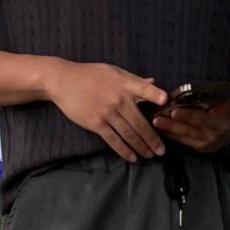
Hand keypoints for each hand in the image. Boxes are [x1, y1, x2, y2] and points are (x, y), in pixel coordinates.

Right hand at [45, 60, 167, 161]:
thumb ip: (134, 79)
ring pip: (128, 134)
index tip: (166, 101)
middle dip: (152, 138)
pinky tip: (132, 157)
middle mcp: (118, 99)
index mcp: (124, 84)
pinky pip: (113, 140)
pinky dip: (124, 150)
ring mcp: (107, 112)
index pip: (144, 89)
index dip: (155, 95)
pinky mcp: (96, 123)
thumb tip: (153, 82)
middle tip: (162, 151)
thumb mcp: (113, 71)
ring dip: (141, 147)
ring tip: (150, 155)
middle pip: (139, 122)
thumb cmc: (90, 74)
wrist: (63, 81)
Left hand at [152, 99, 229, 153]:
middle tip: (155, 119)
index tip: (173, 111)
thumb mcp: (224, 102)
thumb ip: (210, 99)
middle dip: (171, 125)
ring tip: (154, 123)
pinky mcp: (200, 149)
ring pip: (183, 137)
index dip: (186, 116)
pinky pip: (183, 142)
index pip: (200, 119)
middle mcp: (212, 136)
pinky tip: (160, 129)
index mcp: (219, 122)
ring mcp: (205, 145)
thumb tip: (189, 91)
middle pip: (188, 130)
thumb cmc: (227, 109)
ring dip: (167, 130)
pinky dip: (171, 135)